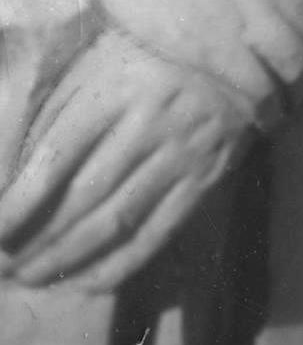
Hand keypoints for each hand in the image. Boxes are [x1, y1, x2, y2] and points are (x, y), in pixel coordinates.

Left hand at [0, 28, 259, 291]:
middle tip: (5, 265)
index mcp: (116, 92)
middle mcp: (151, 123)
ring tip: (32, 277)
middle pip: (84, 196)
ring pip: (118, 219)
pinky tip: (88, 282)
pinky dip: (121, 263)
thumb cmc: (146, 63)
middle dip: (37, 238)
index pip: (55, 159)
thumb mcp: (96, 67)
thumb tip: (7, 174)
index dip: (18, 203)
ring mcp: (183, 154)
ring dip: (68, 257)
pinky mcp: (206, 179)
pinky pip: (159, 232)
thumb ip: (54, 111)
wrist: (237, 62)